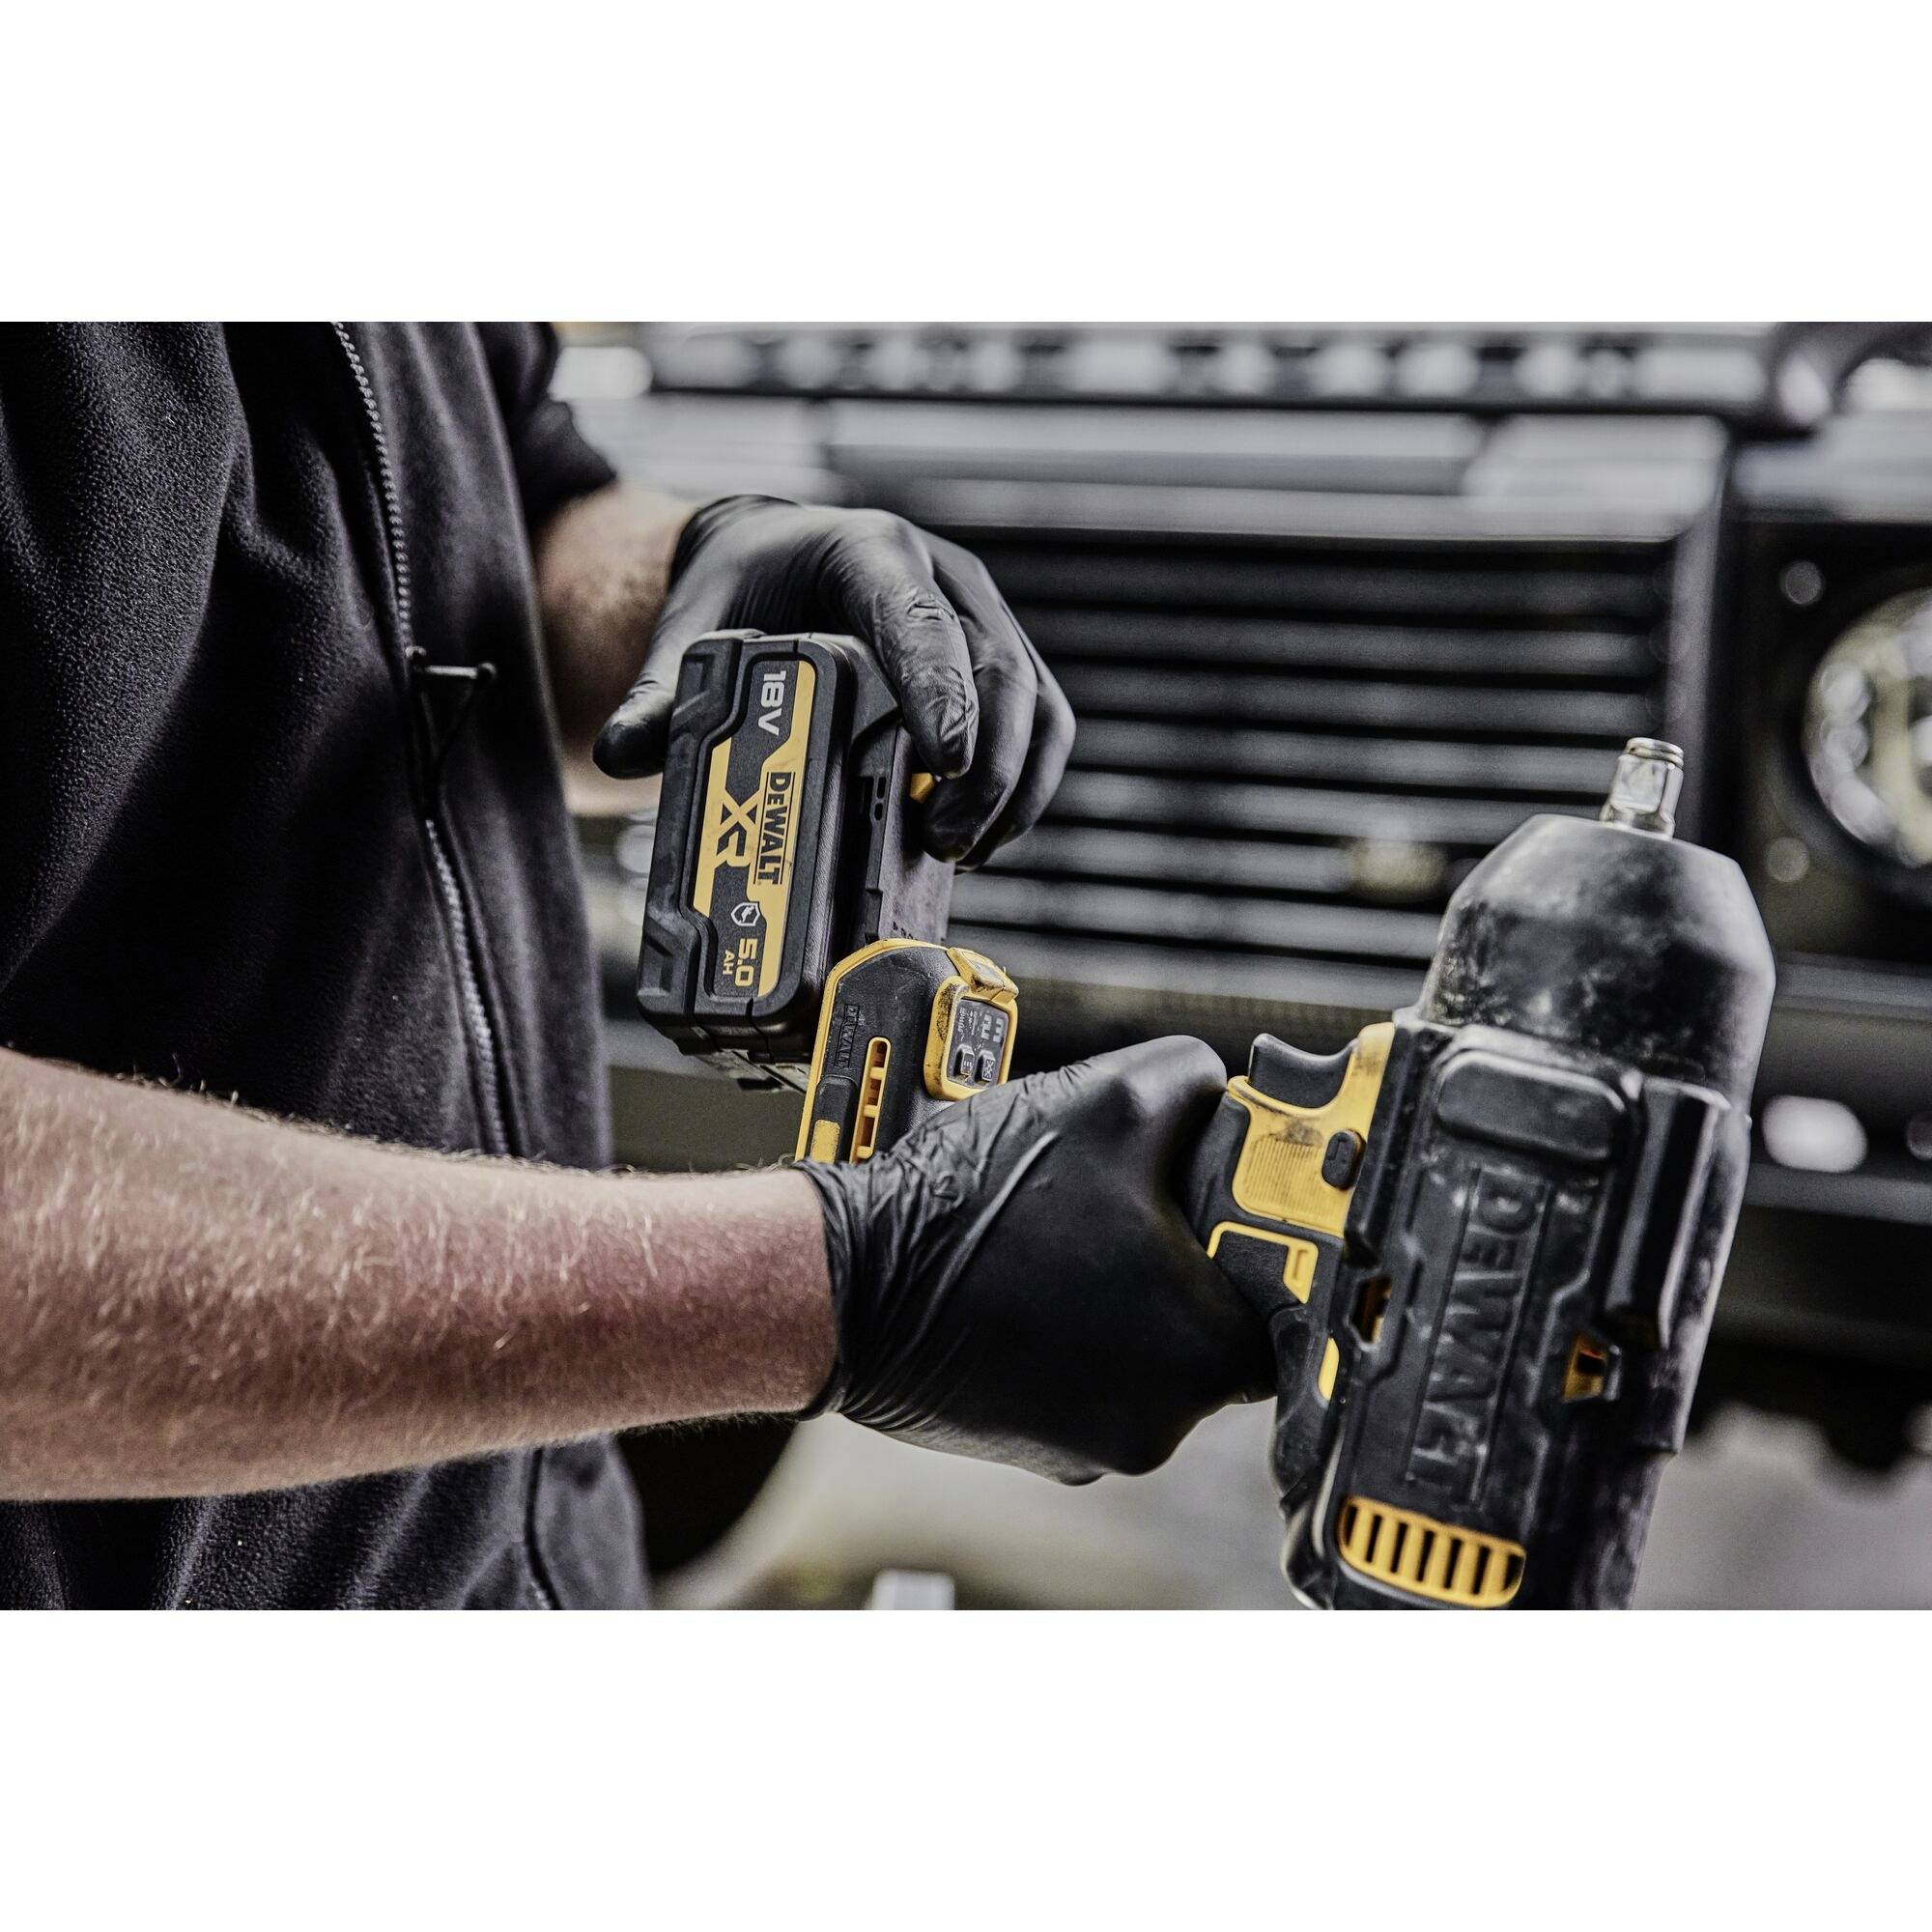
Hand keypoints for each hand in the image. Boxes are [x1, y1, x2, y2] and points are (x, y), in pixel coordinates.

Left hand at [592, 496, 1074, 863]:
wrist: (776, 561)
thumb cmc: (742, 590)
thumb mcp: (696, 629)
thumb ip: (663, 692)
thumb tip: (622, 755)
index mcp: (870, 553)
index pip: (920, 618)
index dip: (940, 689)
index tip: (943, 760)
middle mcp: (945, 578)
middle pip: (1000, 672)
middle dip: (986, 766)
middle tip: (941, 841)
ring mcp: (983, 619)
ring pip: (1037, 703)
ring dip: (1015, 787)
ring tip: (960, 853)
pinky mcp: (1002, 662)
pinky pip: (1042, 725)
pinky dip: (1025, 787)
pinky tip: (980, 840)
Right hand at [795, 1038, 1273, 1482]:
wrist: (844, 1285)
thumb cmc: (969, 1211)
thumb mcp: (1106, 1099)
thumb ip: (1192, 1083)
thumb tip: (1220, 1089)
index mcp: (1205, 1353)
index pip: (1281, 1291)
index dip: (1253, 1226)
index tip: (1225, 1194)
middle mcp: (1161, 1421)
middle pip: (1210, 1320)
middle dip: (1175, 1255)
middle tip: (1128, 1198)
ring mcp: (1094, 1445)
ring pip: (1143, 1347)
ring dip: (1118, 1288)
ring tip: (1062, 1228)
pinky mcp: (1039, 1446)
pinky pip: (1083, 1372)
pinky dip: (1067, 1325)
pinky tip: (1027, 1270)